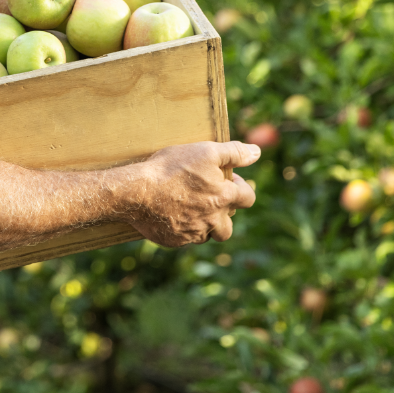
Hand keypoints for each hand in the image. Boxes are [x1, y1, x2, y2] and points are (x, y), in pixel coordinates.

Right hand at [125, 141, 259, 247]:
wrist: (136, 192)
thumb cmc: (170, 168)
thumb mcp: (205, 151)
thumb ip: (234, 152)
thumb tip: (256, 152)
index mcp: (223, 198)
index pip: (248, 199)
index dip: (241, 188)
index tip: (228, 179)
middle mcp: (213, 220)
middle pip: (229, 225)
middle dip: (223, 213)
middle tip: (208, 197)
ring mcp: (194, 233)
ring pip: (207, 234)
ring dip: (204, 224)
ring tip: (191, 208)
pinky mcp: (175, 241)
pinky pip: (185, 238)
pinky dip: (182, 229)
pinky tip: (171, 214)